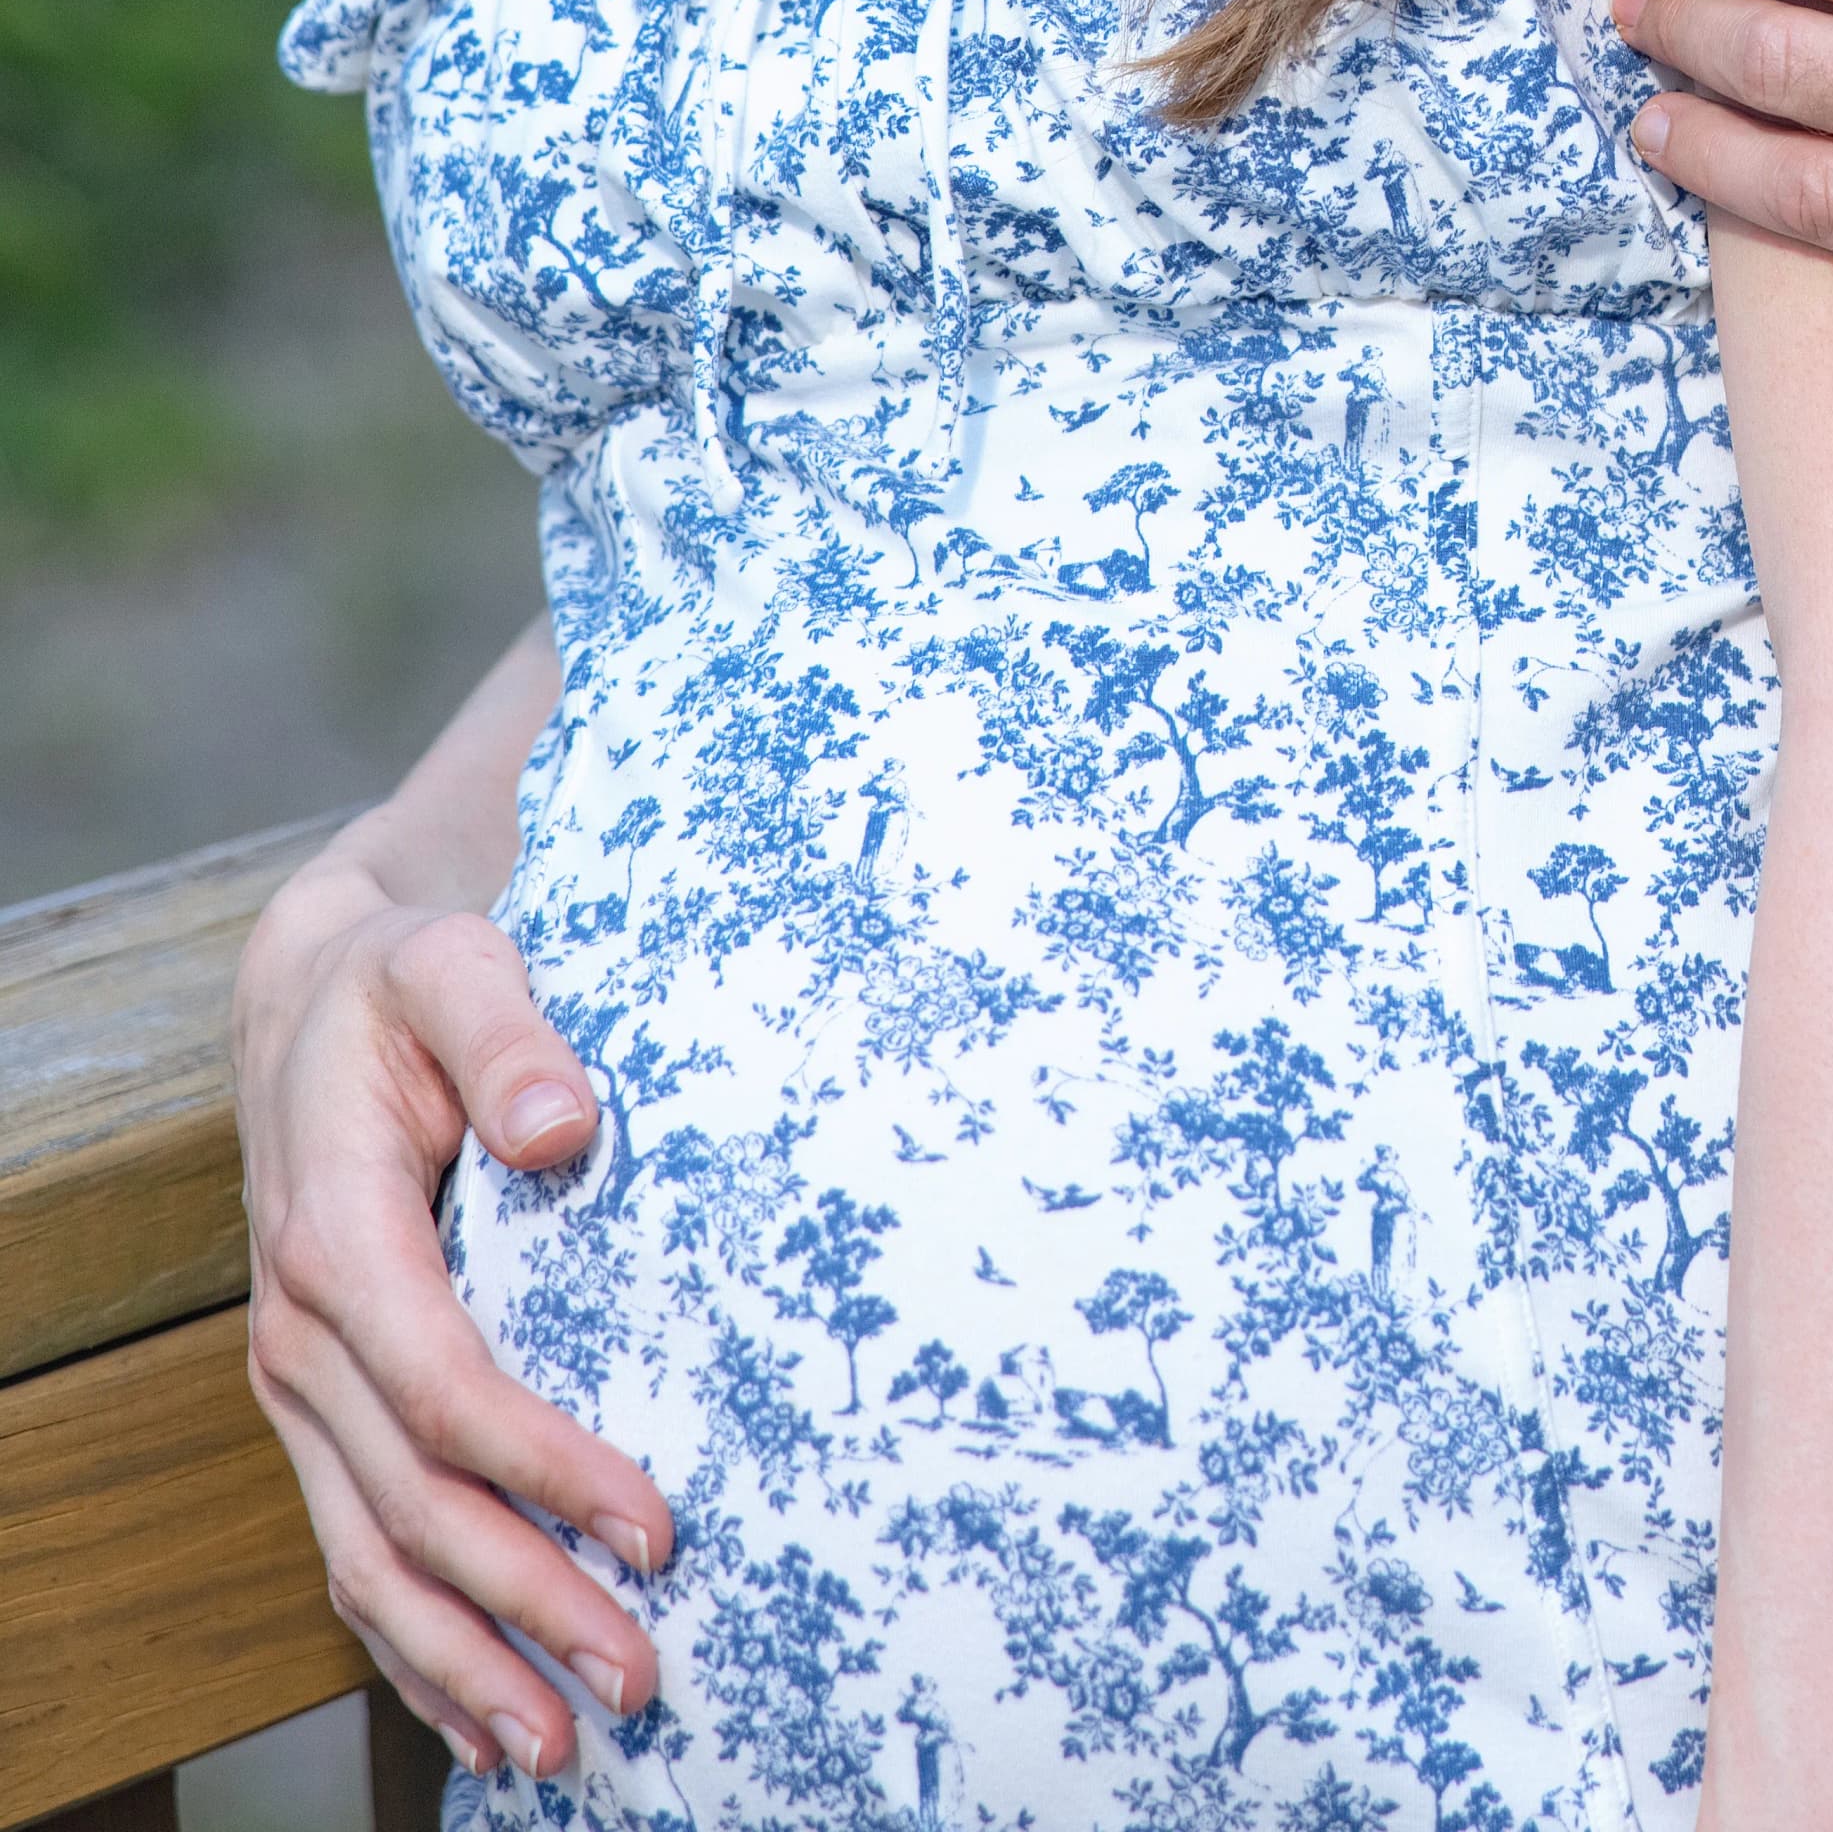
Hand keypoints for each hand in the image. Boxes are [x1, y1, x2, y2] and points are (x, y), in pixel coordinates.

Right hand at [234, 844, 670, 1771]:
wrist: (310, 1002)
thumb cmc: (401, 982)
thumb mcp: (451, 961)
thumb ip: (507, 1031)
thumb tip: (565, 1122)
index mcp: (339, 1240)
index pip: (448, 1391)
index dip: (548, 1469)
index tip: (655, 1525)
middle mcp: (303, 1338)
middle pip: (414, 1507)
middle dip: (528, 1603)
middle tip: (643, 1674)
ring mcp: (303, 1390)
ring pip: (371, 1561)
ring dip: (467, 1661)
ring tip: (565, 1744)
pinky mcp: (322, 1415)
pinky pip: (353, 1554)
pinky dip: (414, 1648)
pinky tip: (483, 1712)